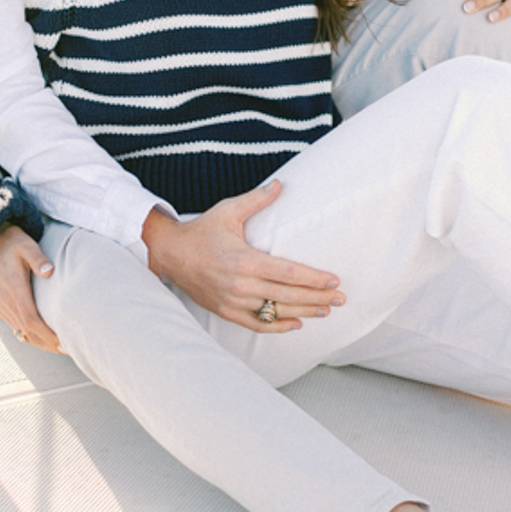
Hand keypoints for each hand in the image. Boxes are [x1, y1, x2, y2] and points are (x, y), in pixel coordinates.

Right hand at [0, 224, 60, 350]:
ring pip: (22, 332)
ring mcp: (3, 307)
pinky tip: (45, 340)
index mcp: (14, 289)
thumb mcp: (26, 245)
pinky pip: (18, 327)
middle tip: (68, 350)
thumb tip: (50, 271)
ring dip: (41, 342)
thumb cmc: (12, 244)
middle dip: (47, 343)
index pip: (31, 319)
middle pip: (28, 331)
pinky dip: (32, 336)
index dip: (46, 333)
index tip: (62, 342)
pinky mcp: (3, 308)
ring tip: (60, 348)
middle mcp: (7, 302)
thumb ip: (38, 258)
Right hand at [141, 183, 344, 331]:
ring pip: (276, 312)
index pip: (288, 273)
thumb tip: (280, 184)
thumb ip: (257, 199)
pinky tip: (296, 324)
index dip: (314, 279)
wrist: (170, 254)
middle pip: (288, 296)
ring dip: (304, 312)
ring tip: (326, 310)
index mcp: (244, 260)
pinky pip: (257, 324)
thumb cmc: (201, 231)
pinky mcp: (226, 312)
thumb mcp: (228, 211)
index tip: (334, 281)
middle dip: (318, 298)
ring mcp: (233, 301)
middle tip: (341, 299)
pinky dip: (278, 327)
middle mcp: (241, 284)